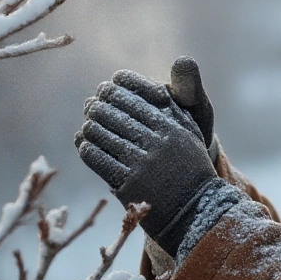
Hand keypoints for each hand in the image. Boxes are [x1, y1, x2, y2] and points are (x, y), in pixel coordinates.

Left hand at [76, 69, 218, 255]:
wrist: (195, 209)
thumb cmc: (191, 165)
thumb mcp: (191, 130)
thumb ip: (176, 102)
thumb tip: (170, 70)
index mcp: (171, 124)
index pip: (133, 95)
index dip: (115, 88)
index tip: (107, 87)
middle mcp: (156, 140)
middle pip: (113, 111)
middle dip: (98, 105)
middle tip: (92, 104)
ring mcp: (141, 163)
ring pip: (102, 134)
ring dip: (91, 127)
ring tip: (89, 125)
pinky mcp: (129, 184)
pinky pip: (98, 159)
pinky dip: (87, 149)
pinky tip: (85, 145)